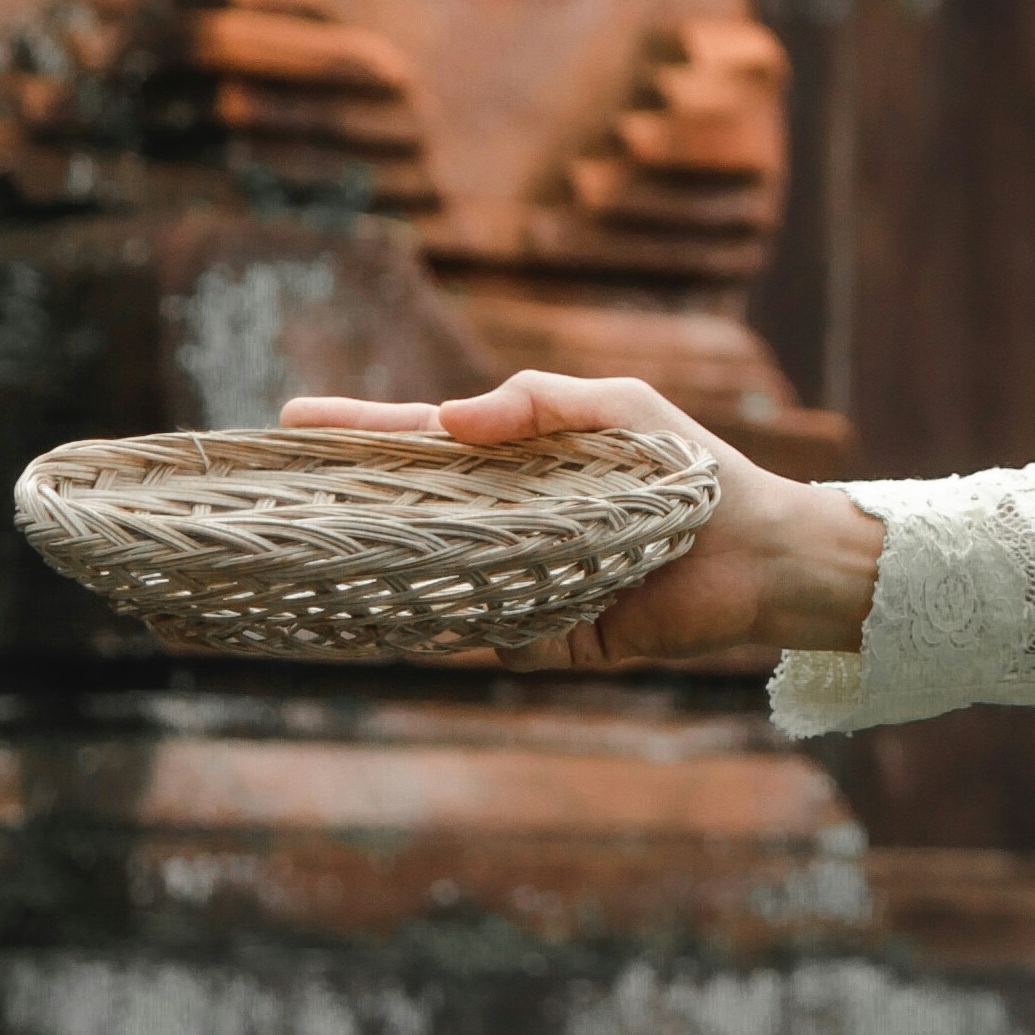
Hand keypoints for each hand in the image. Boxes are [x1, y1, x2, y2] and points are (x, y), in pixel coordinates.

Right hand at [277, 371, 882, 672]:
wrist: (765, 553)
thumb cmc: (696, 467)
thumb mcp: (620, 409)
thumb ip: (539, 400)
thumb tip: (449, 416)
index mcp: (518, 460)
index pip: (421, 440)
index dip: (358, 431)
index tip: (290, 421)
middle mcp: (506, 519)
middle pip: (404, 511)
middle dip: (340, 503)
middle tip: (269, 498)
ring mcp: (517, 577)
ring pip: (429, 577)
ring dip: (375, 568)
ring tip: (303, 556)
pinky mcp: (543, 634)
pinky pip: (482, 634)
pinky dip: (444, 627)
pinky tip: (391, 621)